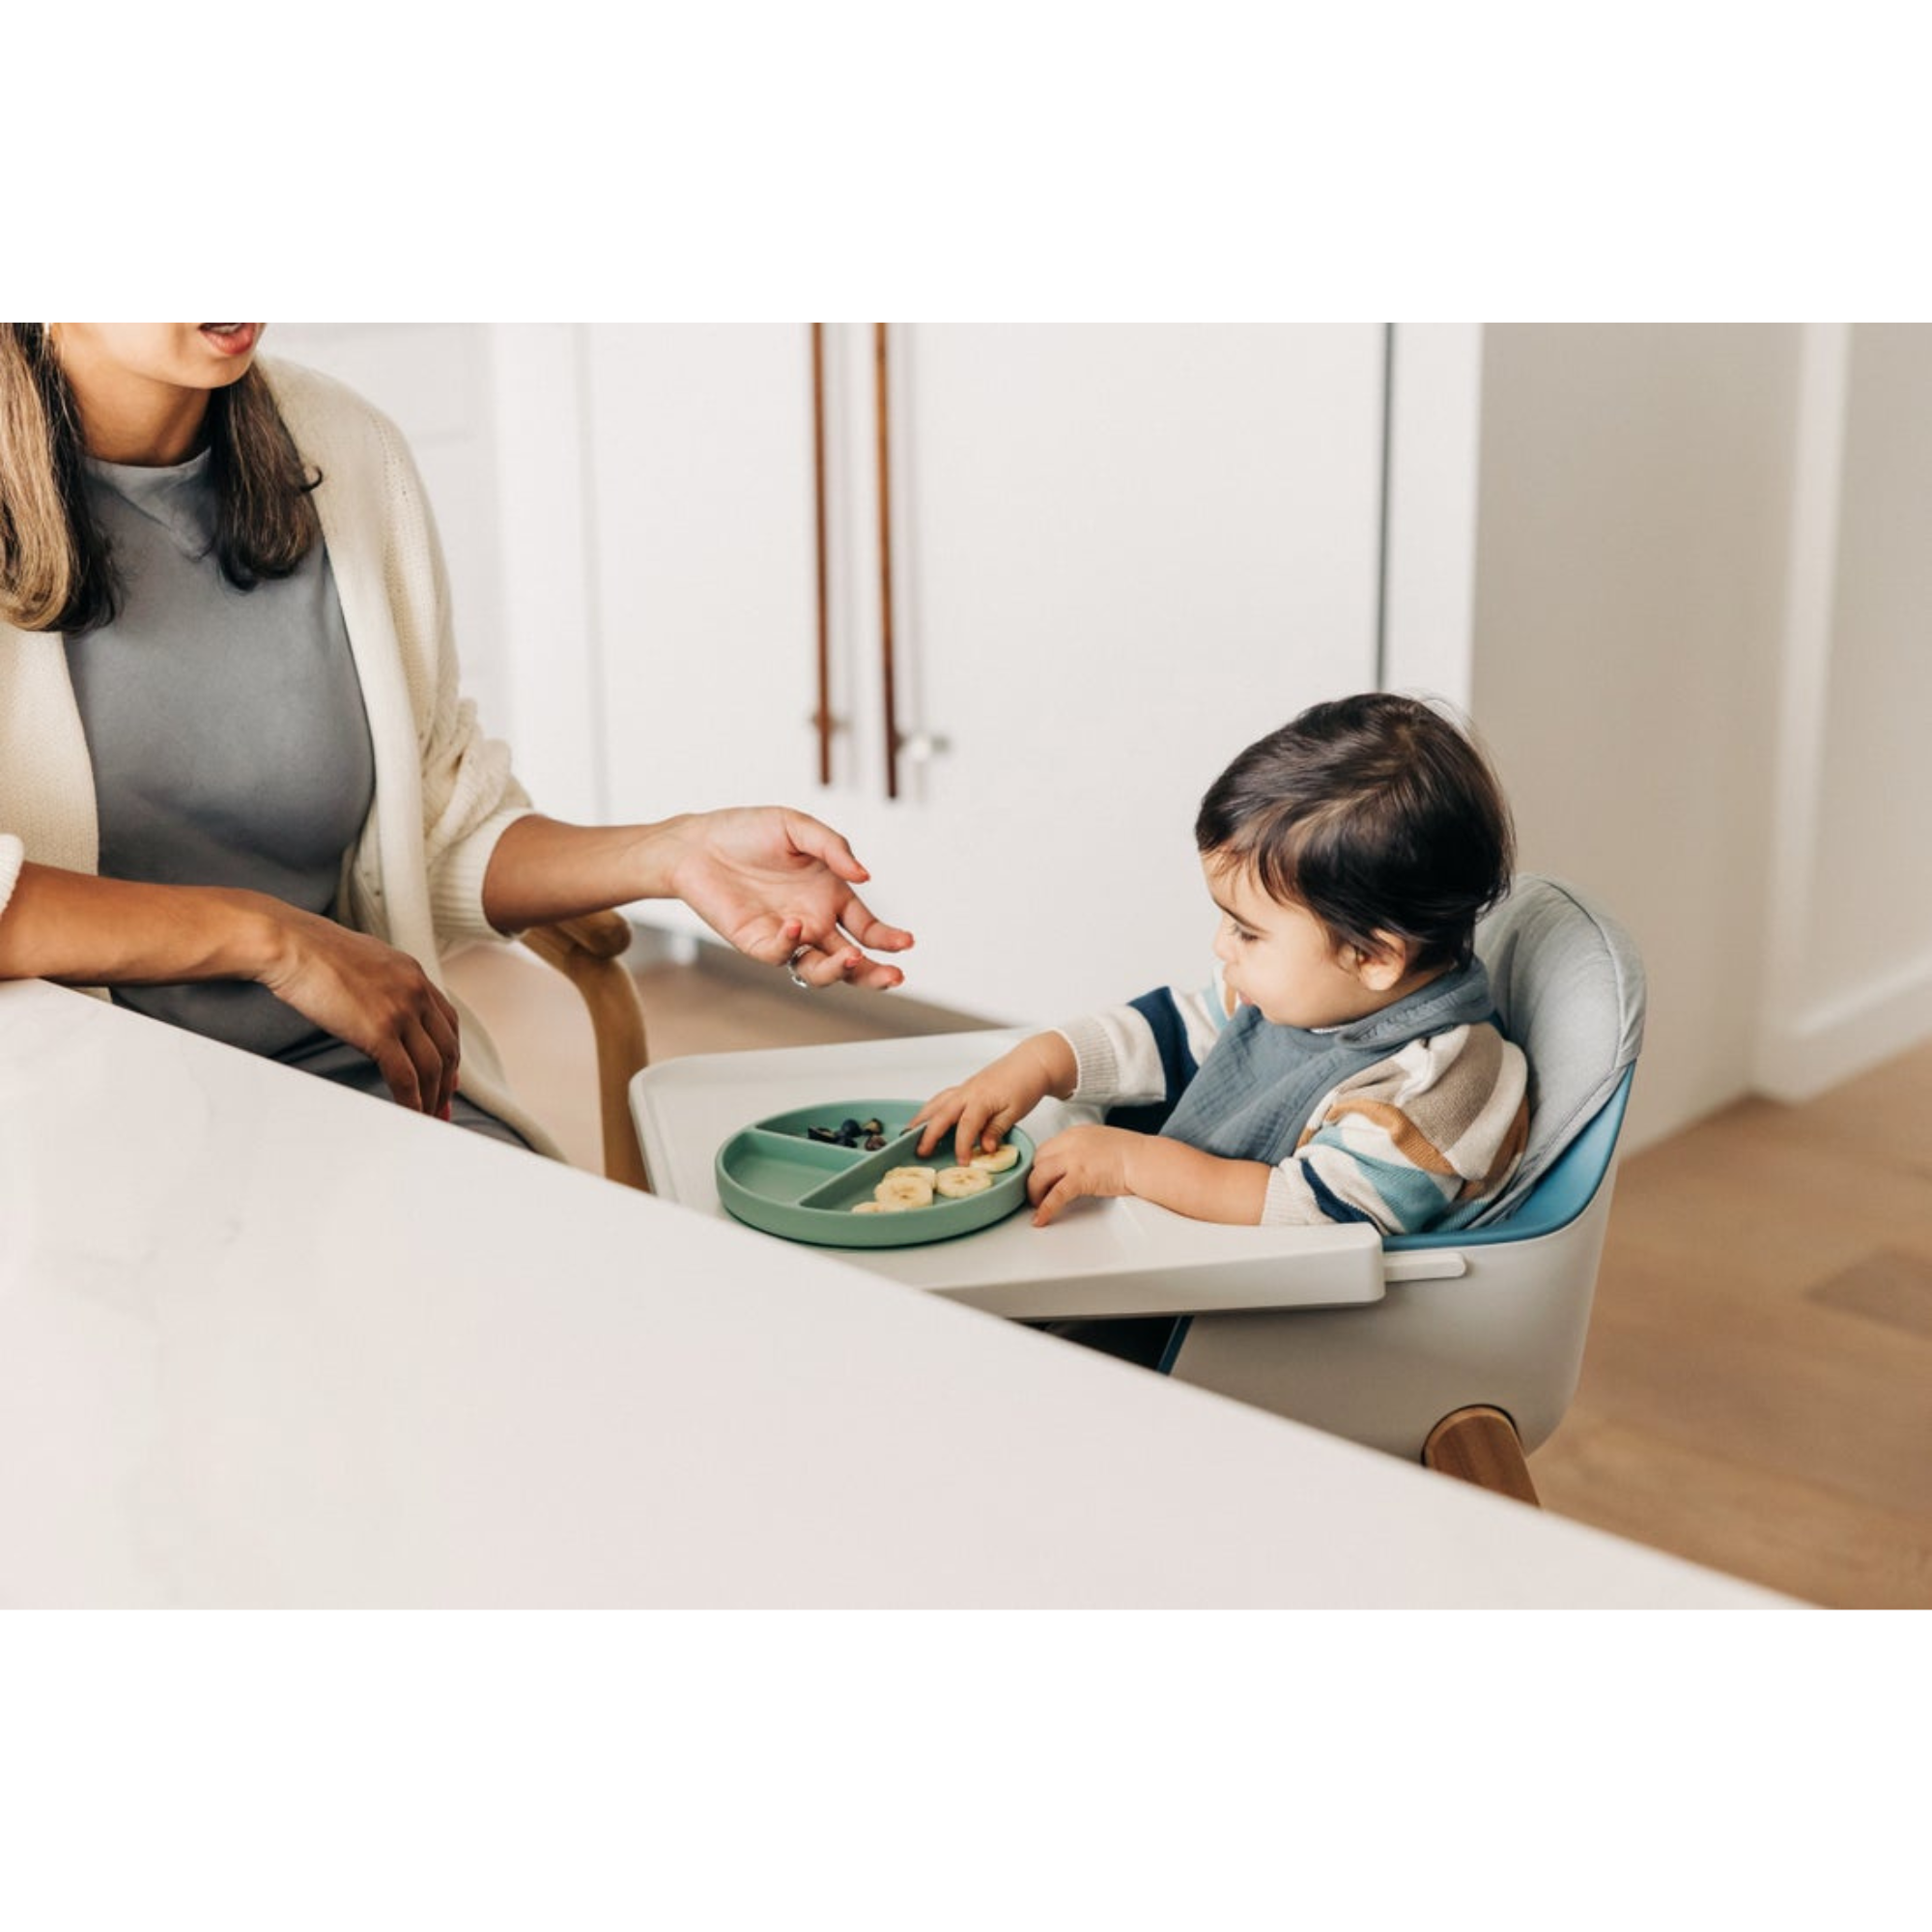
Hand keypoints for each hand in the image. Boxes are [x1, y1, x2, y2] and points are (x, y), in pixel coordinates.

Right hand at [257, 905, 460, 1115]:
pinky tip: (410, 1111)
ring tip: (427, 1117)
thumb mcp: (363, 960)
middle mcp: (415, 991)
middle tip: (443, 1104)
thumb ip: (381, 983)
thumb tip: (377, 1004)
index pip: (447, 1021)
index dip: (451, 1052)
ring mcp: (401, 1011)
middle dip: (447, 1082)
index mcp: (413, 973)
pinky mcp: (380, 1030)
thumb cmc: (311, 950)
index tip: (449, 1073)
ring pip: (431, 1066)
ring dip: (432, 1097)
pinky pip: (406, 1076)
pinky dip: (411, 1100)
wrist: (290, 943)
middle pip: (446, 1047)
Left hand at [660, 808, 912, 990]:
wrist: (696, 842)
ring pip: (821, 970)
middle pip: (852, 961)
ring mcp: (787, 935)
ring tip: (852, 958)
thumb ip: (834, 848)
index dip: (887, 939)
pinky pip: (780, 954)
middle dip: (874, 973)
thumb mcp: (797, 827)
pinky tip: (794, 925)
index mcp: (830, 896)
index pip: (867, 928)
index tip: (905, 943)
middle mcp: (813, 921)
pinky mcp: (757, 941)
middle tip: (893, 976)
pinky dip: (790, 945)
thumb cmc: (747, 831)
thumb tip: (864, 875)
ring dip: (839, 971)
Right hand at [910, 1035, 1069, 1165]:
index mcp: (981, 1098)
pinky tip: (927, 1118)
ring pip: (937, 1103)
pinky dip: (931, 1108)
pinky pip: (942, 1098)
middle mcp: (968, 1092)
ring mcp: (965, 1088)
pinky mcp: (966, 1087)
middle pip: (942, 1114)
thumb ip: (997, 1129)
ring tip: (909, 1133)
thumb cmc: (1026, 1084)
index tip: (962, 1162)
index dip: (962, 1146)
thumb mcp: (1016, 1112)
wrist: (1032, 1063)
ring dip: (922, 1118)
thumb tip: (985, 1148)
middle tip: (920, 1151)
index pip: (965, 1126)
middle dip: (928, 1134)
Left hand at [1026, 1124, 1142, 1225]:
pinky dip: (1045, 1208)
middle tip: (1036, 1192)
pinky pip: (1054, 1195)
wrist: (1145, 1160)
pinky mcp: (1079, 1178)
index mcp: (1076, 1134)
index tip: (1040, 1178)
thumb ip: (1085, 1150)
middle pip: (1038, 1160)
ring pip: (1038, 1175)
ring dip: (1034, 1193)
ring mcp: (1073, 1160)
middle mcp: (1070, 1143)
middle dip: (1034, 1178)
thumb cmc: (1132, 1154)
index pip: (1046, 1149)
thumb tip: (1076, 1166)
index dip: (1041, 1166)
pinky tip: (1040, 1218)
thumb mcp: (1101, 1142)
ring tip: (1037, 1205)